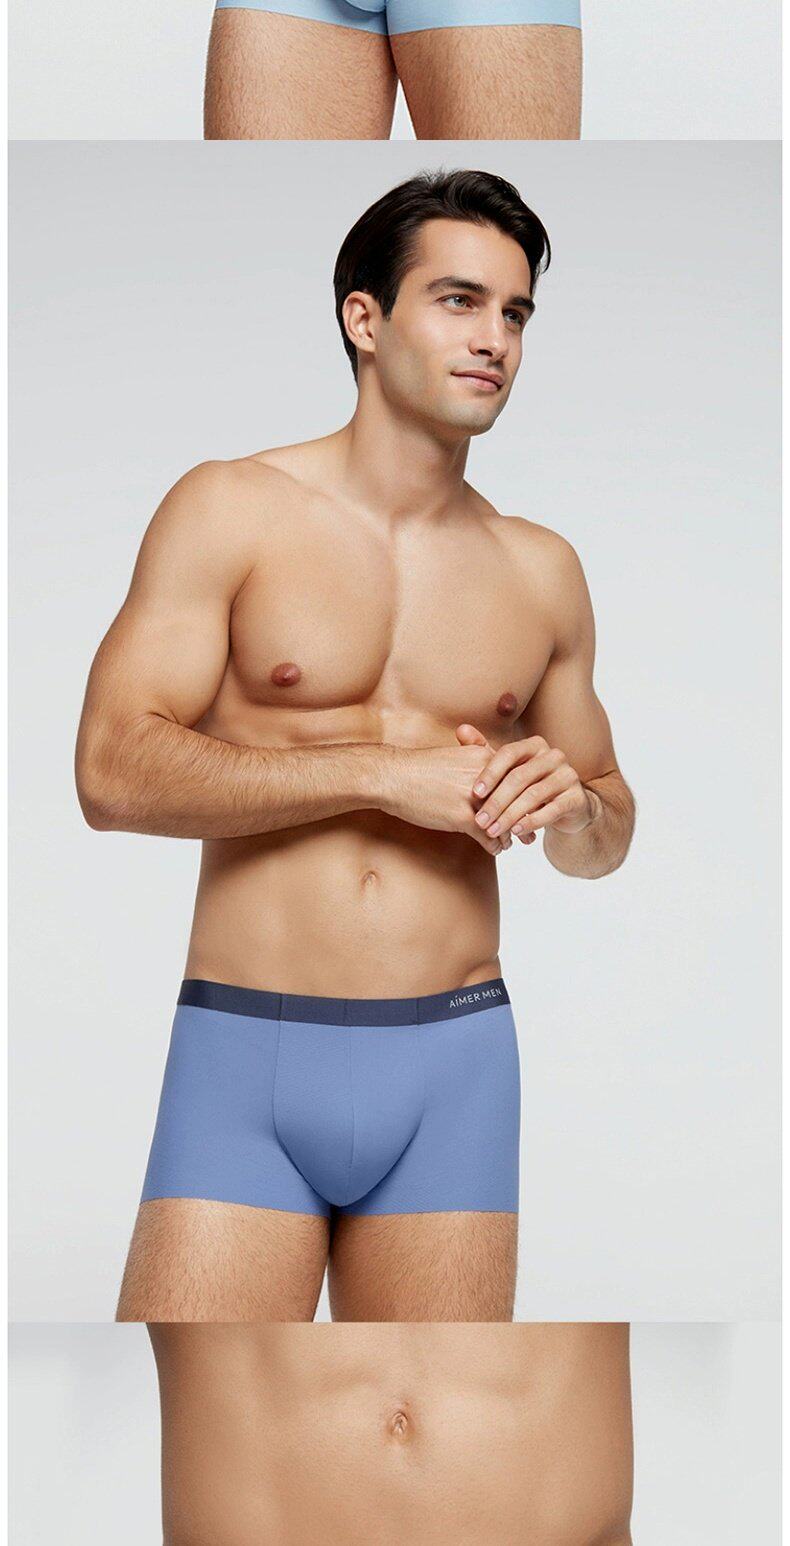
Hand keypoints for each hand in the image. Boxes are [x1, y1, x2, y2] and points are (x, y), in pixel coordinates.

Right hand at [378, 730, 517, 855]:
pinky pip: (488, 836)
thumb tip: (489, 777)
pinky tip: (495, 851)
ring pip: (504, 820)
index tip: (530, 806)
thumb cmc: (419, 768)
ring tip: (514, 842)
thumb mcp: (453, 755)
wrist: (392, 776)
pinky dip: (494, 846)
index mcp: (483, 757)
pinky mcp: (461, 816)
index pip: (515, 777)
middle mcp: (484, 775)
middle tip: (531, 829)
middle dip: (524, 817)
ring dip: (510, 834)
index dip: (525, 795)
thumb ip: (475, 761)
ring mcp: (473, 797)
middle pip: (516, 799)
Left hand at [466, 731, 595, 843]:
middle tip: (480, 821)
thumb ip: (484, 751)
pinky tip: (516, 832)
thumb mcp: (508, 770)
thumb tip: (461, 730)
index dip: (490, 773)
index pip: (509, 753)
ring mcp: (568, 776)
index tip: (474, 793)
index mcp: (534, 745)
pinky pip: (552, 810)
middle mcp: (554, 756)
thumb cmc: (530, 786)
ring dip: (510, 816)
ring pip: (533, 796)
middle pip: (519, 777)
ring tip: (493, 831)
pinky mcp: (577, 797)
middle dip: (496, 801)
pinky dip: (531, 822)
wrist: (566, 808)